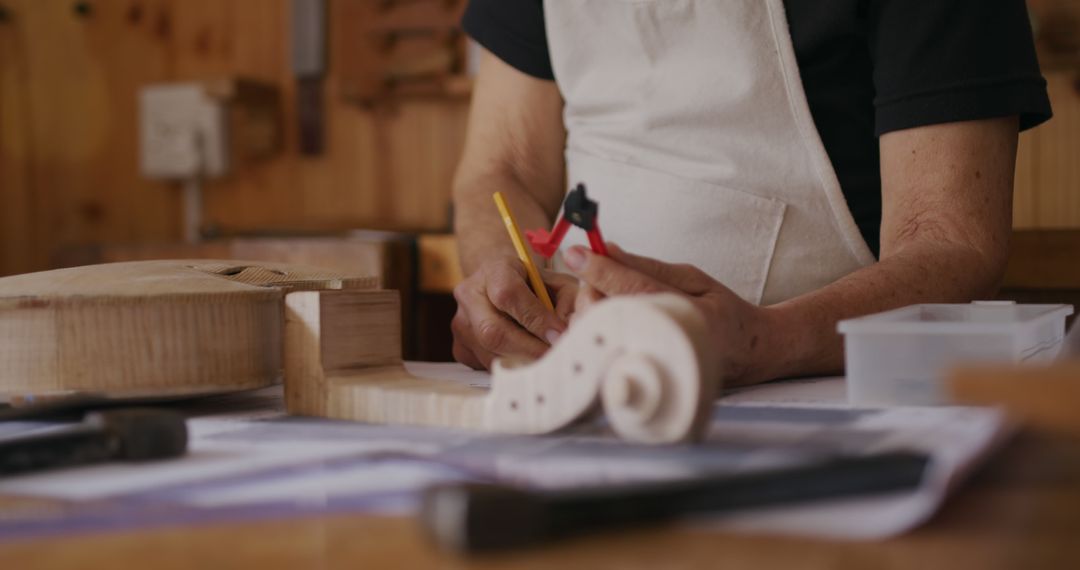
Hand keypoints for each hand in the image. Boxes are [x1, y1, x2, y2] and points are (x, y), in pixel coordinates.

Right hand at [452, 256, 577, 369]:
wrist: (499, 284)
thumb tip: (566, 334)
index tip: (559, 334)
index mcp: (493, 270)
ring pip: (489, 353)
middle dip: (529, 349)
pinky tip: (527, 363)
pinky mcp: (460, 347)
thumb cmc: (533, 284)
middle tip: (555, 357)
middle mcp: (469, 295)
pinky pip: (485, 366)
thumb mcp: (555, 281)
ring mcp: (460, 323)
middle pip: (492, 330)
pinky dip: (510, 368)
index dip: (536, 318)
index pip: (508, 295)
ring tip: (546, 362)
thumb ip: (567, 301)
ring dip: (522, 362)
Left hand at [562, 244, 775, 385]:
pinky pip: (599, 355)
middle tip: (597, 274)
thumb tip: (607, 251)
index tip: (577, 252)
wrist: (750, 353)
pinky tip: (604, 320)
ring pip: (598, 336)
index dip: (601, 269)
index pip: (633, 290)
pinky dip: (592, 332)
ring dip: (590, 311)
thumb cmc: (722, 311)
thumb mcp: (692, 278)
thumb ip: (647, 267)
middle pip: (608, 314)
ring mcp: (653, 366)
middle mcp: (668, 344)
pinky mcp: (639, 379)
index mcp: (687, 316)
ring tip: (607, 298)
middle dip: (591, 289)